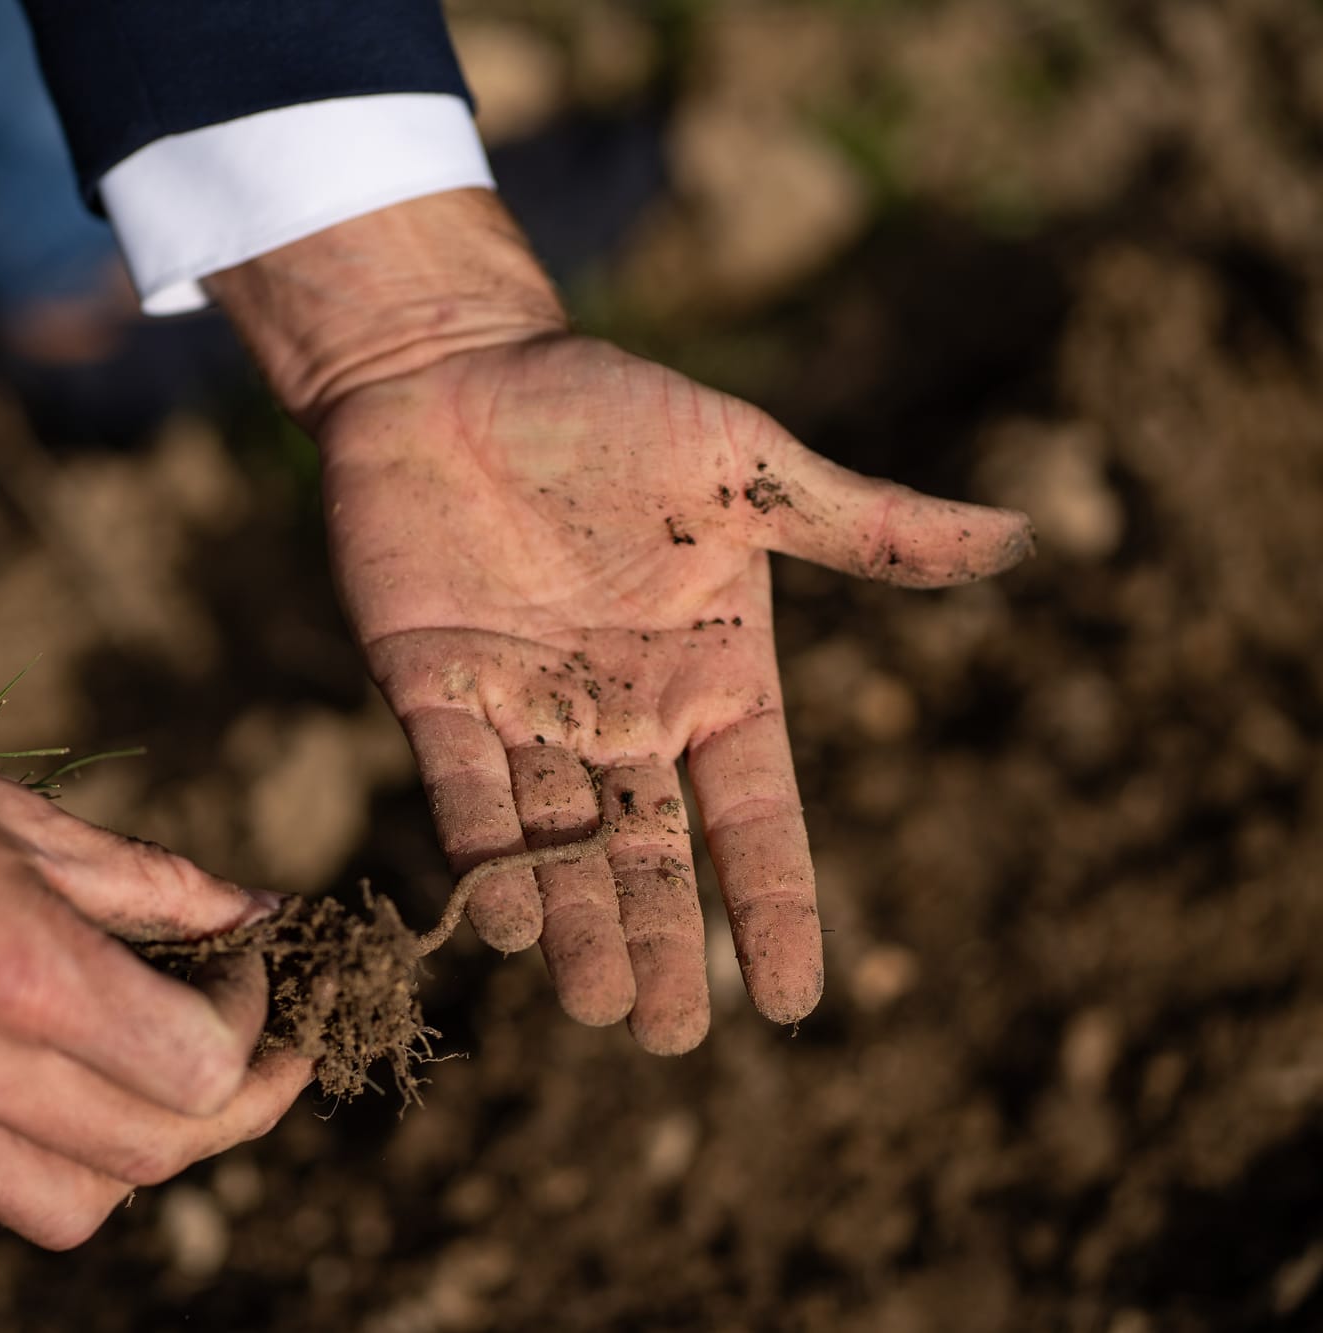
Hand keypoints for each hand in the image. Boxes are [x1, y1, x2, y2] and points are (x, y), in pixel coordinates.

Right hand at [0, 599, 310, 1247]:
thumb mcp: (11, 808)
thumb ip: (148, 881)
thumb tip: (253, 912)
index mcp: (6, 967)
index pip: (192, 1070)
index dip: (250, 1026)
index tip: (247, 969)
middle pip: (150, 1158)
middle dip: (234, 1108)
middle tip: (254, 1046)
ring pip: (67, 1208)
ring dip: (140, 1155)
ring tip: (156, 1077)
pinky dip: (42, 1156)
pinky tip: (53, 1078)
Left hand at [212, 191, 1030, 1053]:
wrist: (455, 366)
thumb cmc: (608, 410)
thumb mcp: (745, 468)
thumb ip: (859, 525)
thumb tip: (1016, 536)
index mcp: (708, 674)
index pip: (753, 815)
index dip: (773, 905)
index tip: (793, 1000)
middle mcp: (619, 712)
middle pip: (651, 852)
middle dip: (662, 942)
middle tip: (667, 1037)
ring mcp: (522, 707)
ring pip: (559, 838)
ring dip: (578, 923)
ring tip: (599, 1009)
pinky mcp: (430, 686)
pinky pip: (463, 787)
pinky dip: (486, 851)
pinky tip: (505, 925)